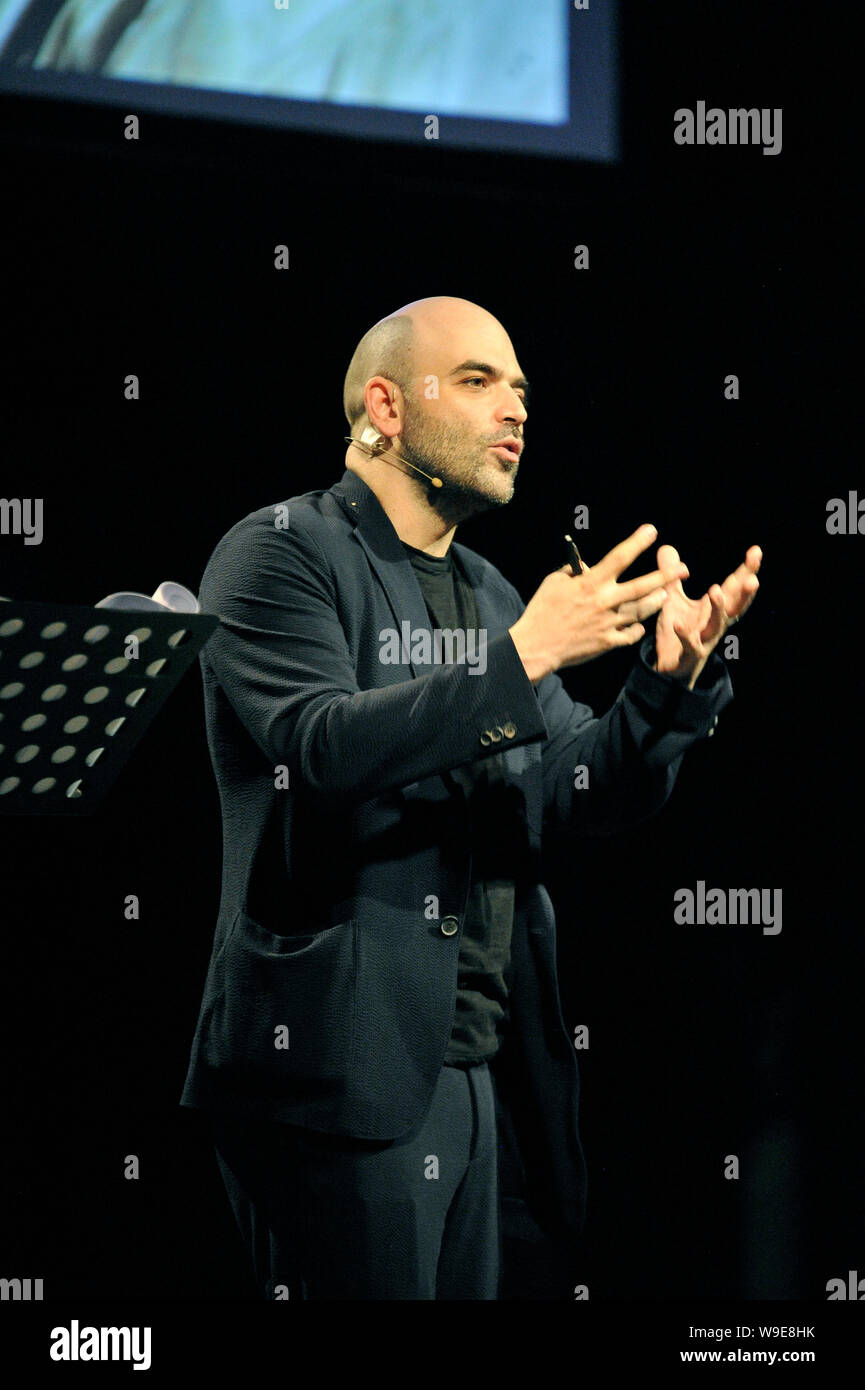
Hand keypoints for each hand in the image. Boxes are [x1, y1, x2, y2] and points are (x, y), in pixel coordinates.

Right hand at [509, 524, 688, 683]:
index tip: (652, 530)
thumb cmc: (542, 611)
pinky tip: (639, 625)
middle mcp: (604, 602)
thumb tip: (589, 565)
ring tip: (664, 595)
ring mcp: (608, 624)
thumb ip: (574, 572)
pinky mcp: (607, 643)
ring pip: (641, 611)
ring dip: (655, 602)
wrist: (536, 646)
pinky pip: (630, 635)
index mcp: (590, 584)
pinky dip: (636, 629)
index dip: (637, 542)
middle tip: (683, 569)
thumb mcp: (553, 583)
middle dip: (665, 576)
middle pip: (642, 587)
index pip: (619, 558)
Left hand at [654, 544, 761, 687]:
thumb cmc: (678, 631)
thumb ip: (672, 576)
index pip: (734, 586)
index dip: (746, 570)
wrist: (669, 667)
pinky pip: (690, 645)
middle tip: (753, 578)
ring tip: (716, 590)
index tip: (756, 552)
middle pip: (735, 605)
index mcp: (714, 608)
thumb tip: (667, 547)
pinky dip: (686, 635)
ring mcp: (705, 639)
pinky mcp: (690, 654)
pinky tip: (679, 625)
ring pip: (718, 624)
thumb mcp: (673, 599)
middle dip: (745, 592)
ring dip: (719, 608)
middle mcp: (715, 622)